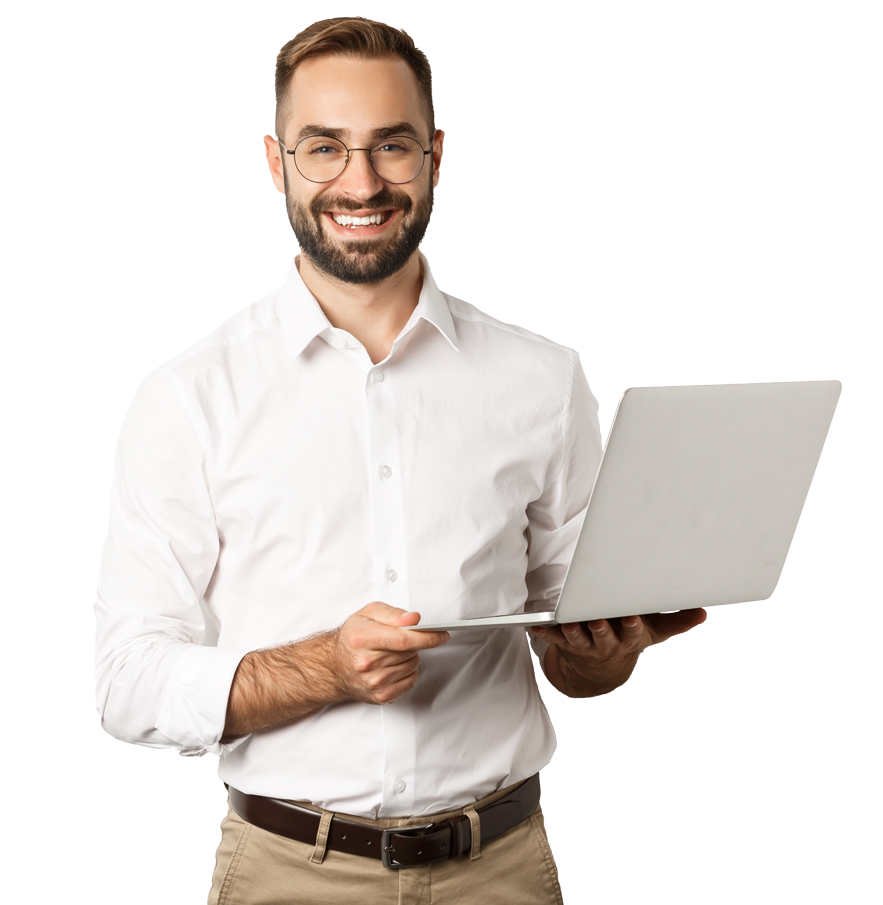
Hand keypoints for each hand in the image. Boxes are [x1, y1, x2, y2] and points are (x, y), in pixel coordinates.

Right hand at [333, 603, 450, 704]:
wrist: (334, 666)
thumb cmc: (353, 637)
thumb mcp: (368, 614)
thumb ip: (393, 613)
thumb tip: (414, 619)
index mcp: (362, 638)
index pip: (404, 640)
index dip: (428, 637)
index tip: (442, 635)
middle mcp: (366, 663)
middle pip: (410, 652)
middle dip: (414, 643)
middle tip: (401, 639)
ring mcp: (373, 682)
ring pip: (412, 666)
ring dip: (410, 658)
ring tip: (392, 653)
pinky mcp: (379, 696)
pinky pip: (410, 682)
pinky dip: (408, 672)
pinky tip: (393, 666)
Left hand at [531, 608, 706, 696]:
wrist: (599, 670)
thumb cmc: (626, 640)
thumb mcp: (653, 633)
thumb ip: (676, 621)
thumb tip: (701, 613)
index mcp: (628, 638)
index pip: (632, 633)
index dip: (631, 626)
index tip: (631, 618)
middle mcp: (606, 643)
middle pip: (603, 636)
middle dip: (601, 628)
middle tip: (597, 619)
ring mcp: (585, 644)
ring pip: (578, 638)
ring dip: (572, 631)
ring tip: (568, 623)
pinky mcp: (566, 643)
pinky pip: (553, 638)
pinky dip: (545, 632)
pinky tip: (536, 625)